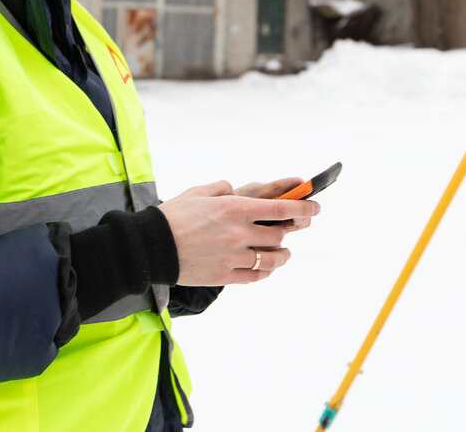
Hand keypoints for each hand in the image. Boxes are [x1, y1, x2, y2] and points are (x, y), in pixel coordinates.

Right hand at [159, 181, 319, 285]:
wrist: (150, 248)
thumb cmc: (173, 216)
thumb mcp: (199, 192)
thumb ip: (223, 189)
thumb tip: (235, 191)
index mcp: (234, 208)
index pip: (280, 209)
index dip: (303, 208)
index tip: (315, 207)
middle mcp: (238, 233)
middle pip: (279, 235)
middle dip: (291, 230)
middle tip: (295, 227)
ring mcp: (233, 257)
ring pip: (272, 258)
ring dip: (282, 255)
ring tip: (283, 252)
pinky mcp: (226, 276)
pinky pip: (256, 275)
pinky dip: (266, 270)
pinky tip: (266, 265)